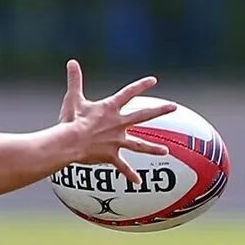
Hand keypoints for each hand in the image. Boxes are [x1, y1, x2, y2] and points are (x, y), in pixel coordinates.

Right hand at [60, 60, 176, 184]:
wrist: (70, 142)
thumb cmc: (71, 120)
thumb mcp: (73, 99)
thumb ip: (75, 80)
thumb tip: (71, 61)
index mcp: (110, 108)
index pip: (129, 93)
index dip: (141, 85)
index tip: (154, 80)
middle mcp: (118, 123)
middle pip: (144, 115)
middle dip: (160, 110)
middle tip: (174, 106)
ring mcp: (117, 140)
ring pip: (139, 144)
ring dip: (152, 148)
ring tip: (165, 151)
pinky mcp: (111, 155)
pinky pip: (123, 167)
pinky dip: (130, 175)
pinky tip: (138, 182)